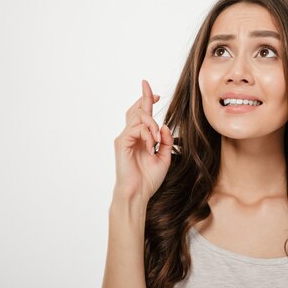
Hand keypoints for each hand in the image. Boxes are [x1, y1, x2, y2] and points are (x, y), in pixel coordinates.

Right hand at [113, 79, 173, 201]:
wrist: (138, 193)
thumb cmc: (149, 179)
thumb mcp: (164, 157)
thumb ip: (166, 141)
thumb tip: (165, 126)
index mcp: (140, 138)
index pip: (141, 114)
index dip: (147, 101)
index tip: (156, 94)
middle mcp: (130, 135)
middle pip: (136, 110)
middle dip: (146, 98)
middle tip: (156, 95)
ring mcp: (125, 138)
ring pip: (139, 117)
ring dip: (152, 125)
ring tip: (158, 140)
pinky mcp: (122, 142)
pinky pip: (137, 129)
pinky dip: (148, 135)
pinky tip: (151, 147)